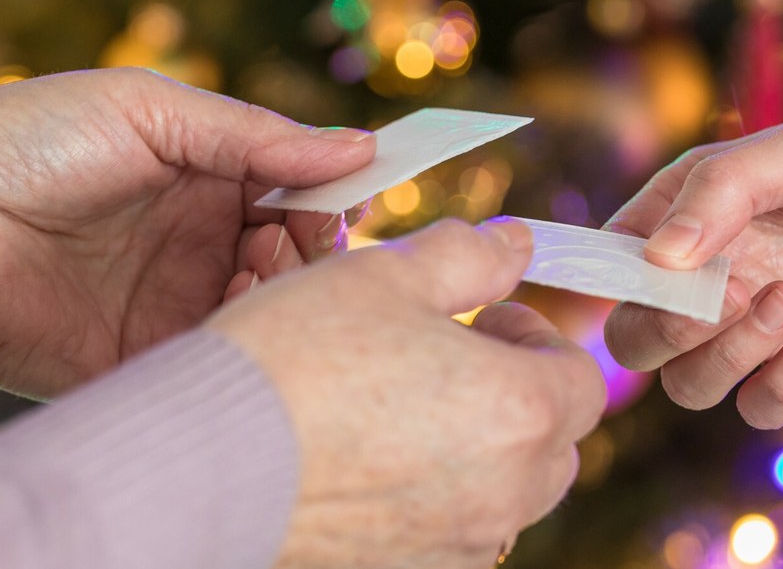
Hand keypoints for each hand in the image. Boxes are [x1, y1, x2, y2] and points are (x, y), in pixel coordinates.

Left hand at [0, 68, 374, 397]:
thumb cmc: (28, 144)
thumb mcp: (150, 111)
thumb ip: (256, 136)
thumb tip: (362, 148)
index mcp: (204, 174)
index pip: (297, 188)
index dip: (331, 191)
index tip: (357, 193)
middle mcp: (200, 238)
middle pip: (298, 252)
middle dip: (314, 246)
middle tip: (297, 238)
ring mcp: (179, 300)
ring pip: (274, 307)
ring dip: (287, 291)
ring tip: (257, 272)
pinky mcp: (154, 357)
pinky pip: (227, 357)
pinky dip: (250, 339)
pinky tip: (235, 315)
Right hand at [209, 219, 605, 568]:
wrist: (201, 461)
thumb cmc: (296, 357)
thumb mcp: (386, 275)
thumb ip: (469, 256)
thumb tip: (517, 243)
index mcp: (519, 412)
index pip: (581, 380)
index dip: (539, 338)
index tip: (488, 316)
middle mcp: (503, 493)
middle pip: (554, 443)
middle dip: (519, 392)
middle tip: (451, 354)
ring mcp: (455, 545)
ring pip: (506, 493)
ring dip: (482, 446)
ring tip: (407, 403)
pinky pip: (452, 531)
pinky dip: (437, 494)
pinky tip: (373, 456)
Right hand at [603, 94, 782, 427]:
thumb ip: (721, 195)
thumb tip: (658, 260)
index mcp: (692, 217)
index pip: (613, 264)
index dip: (611, 282)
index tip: (652, 276)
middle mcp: (716, 278)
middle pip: (638, 341)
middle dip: (667, 330)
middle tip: (726, 296)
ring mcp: (760, 330)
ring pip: (693, 385)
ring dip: (731, 356)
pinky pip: (764, 408)